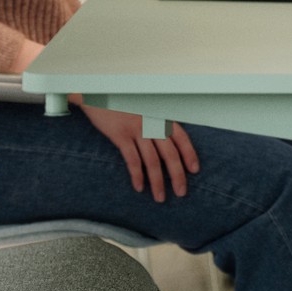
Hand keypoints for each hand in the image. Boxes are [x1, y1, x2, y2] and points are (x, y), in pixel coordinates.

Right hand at [80, 106, 200, 201]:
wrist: (97, 93)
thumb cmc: (122, 104)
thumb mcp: (144, 110)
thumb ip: (155, 125)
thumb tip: (166, 147)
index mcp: (159, 116)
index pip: (181, 137)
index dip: (189, 154)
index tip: (194, 170)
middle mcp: (151, 122)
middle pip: (170, 153)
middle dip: (177, 175)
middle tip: (181, 192)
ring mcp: (136, 129)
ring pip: (152, 160)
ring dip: (157, 181)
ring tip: (160, 197)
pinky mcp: (120, 135)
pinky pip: (132, 159)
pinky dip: (137, 175)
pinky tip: (139, 187)